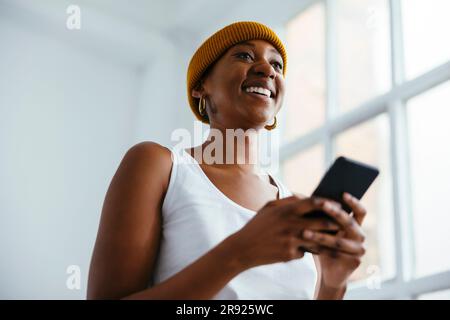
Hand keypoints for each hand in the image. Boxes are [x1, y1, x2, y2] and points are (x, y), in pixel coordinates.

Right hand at [228, 195, 342, 269]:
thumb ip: (288, 201)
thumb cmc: (257, 225)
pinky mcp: (290, 254)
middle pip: (322, 222)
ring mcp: (291, 240)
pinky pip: (305, 252)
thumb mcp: (269, 207)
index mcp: (287, 210)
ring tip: (330, 238)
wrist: (243, 247)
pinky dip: (304, 250)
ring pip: (318, 240)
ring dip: (324, 239)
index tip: (337, 206)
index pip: (314, 202)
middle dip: (334, 224)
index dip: (328, 203)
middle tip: (341, 224)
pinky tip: (297, 249)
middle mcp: (291, 224)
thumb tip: (305, 197)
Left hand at [301, 192, 366, 289]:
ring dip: (321, 236)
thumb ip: (324, 216)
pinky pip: (336, 254)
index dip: (354, 202)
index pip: (360, 211)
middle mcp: (360, 236)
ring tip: (305, 232)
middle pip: (350, 222)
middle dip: (335, 213)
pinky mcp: (354, 262)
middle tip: (322, 205)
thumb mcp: (323, 228)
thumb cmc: (322, 244)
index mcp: (356, 225)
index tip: (343, 193)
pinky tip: (308, 247)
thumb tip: (314, 198)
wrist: (326, 271)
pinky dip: (321, 249)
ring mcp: (358, 250)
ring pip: (339, 240)